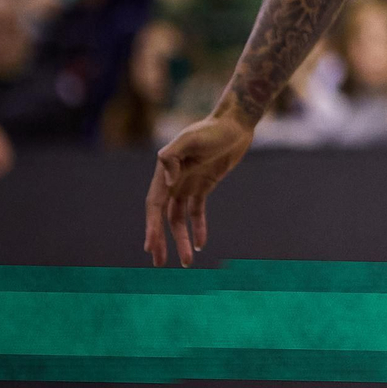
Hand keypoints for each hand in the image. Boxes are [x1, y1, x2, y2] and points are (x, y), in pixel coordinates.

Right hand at [143, 111, 254, 266]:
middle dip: (161, 240)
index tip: (151, 247)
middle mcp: (173, 181)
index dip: (151, 226)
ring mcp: (188, 184)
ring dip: (181, 240)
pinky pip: (197, 212)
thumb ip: (172, 155)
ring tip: (186, 262)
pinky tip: (200, 244)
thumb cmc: (212, 129)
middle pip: (163, 217)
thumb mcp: (191, 138)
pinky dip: (198, 227)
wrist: (236, 124)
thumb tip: (167, 179)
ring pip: (179, 219)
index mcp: (164, 172)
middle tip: (160, 263)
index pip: (154, 205)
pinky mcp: (204, 185)